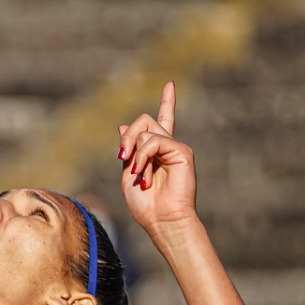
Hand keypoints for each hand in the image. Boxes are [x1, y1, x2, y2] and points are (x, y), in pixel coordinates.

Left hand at [116, 81, 198, 235]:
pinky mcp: (182, 151)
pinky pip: (154, 141)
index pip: (162, 121)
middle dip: (127, 137)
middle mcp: (168, 146)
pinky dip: (143, 157)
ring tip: (139, 176)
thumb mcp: (128, 174)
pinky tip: (144, 174)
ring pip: (146, 130)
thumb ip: (128, 150)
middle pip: (143, 120)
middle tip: (123, 156)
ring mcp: (175, 147)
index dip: (167, 103)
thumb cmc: (145, 205)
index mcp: (155, 151)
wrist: (162, 220)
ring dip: (135, 154)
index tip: (171, 84)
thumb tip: (122, 125)